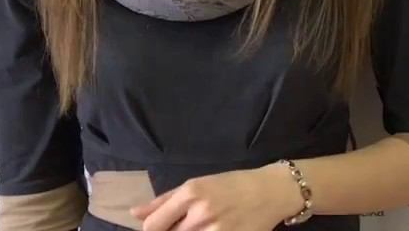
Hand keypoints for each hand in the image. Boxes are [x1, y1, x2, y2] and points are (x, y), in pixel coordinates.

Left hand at [130, 165, 303, 230]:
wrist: (273, 191)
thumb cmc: (234, 184)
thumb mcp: (199, 184)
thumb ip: (165, 200)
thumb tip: (134, 213)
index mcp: (191, 193)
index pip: (152, 226)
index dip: (152, 230)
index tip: (162, 228)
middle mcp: (201, 212)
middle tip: (190, 224)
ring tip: (205, 225)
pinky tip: (214, 229)